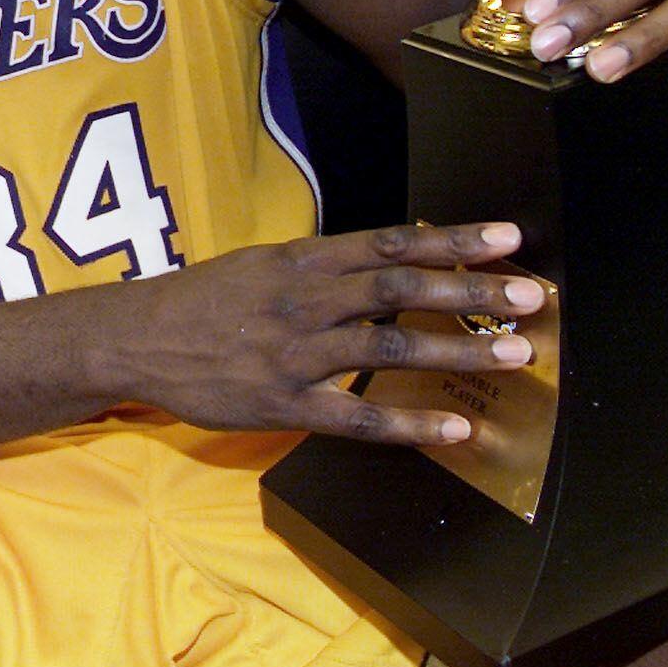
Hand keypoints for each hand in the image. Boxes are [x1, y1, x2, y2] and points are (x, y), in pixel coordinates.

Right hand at [139, 222, 542, 445]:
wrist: (134, 339)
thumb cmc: (201, 300)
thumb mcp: (260, 265)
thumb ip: (324, 266)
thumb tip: (392, 256)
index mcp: (300, 263)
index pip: (388, 243)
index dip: (450, 240)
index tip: (506, 237)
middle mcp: (304, 301)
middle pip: (401, 290)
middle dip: (472, 292)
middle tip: (533, 297)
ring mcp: (294, 354)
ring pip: (389, 348)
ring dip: (458, 350)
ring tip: (516, 354)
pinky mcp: (283, 404)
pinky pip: (356, 416)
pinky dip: (409, 423)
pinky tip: (455, 429)